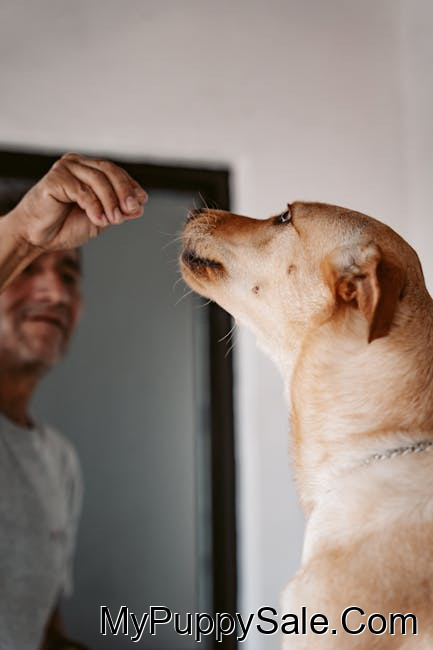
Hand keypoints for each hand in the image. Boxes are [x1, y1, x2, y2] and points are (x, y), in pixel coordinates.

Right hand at [8, 153, 147, 250]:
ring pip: (98, 179)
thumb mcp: (100, 220)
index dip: (131, 187)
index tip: (140, 204)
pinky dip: (94, 206)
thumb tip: (140, 206)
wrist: (36, 236)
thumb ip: (118, 212)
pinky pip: (82, 190)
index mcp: (89, 170)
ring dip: (110, 201)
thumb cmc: (64, 226)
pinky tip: (98, 219)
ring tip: (113, 220)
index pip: (116, 172)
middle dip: (124, 191)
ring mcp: (66, 168)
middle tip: (131, 209)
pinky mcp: (55, 178)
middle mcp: (78, 164)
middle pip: (110, 171)